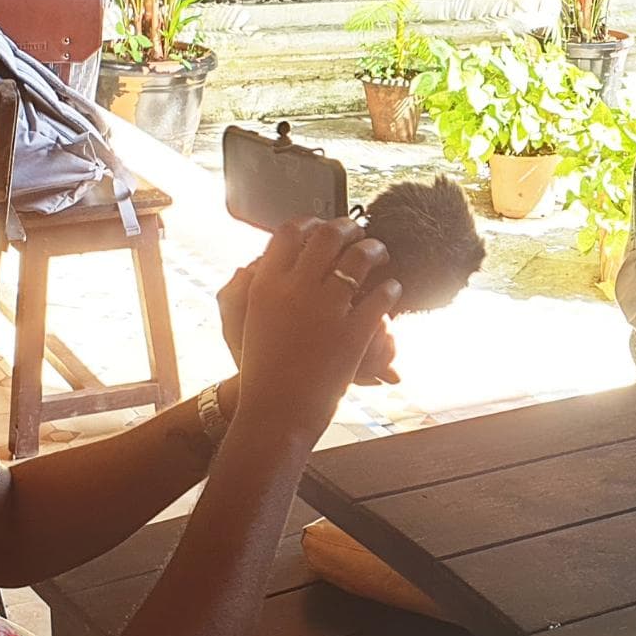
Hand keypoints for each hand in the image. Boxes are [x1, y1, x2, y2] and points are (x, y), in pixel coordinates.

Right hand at [230, 218, 399, 445]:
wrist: (276, 413)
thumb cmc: (260, 371)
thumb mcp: (244, 325)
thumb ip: (244, 291)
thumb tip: (247, 265)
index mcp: (266, 284)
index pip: (288, 232)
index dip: (309, 222)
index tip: (321, 225)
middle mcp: (296, 290)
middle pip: (327, 236)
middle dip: (348, 227)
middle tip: (358, 232)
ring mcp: (327, 310)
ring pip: (359, 259)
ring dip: (374, 249)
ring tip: (380, 253)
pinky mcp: (354, 332)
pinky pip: (381, 296)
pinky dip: (391, 288)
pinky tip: (392, 290)